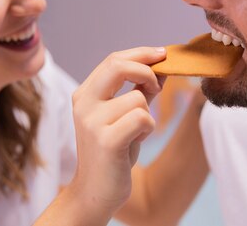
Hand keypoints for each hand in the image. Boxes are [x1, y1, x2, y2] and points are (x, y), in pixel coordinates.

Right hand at [69, 46, 165, 215]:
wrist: (95, 192)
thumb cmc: (112, 152)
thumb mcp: (124, 116)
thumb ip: (139, 91)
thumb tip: (160, 68)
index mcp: (85, 94)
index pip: (113, 60)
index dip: (141, 54)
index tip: (162, 54)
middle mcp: (84, 103)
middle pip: (118, 66)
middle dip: (146, 70)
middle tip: (158, 85)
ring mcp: (92, 121)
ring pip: (138, 98)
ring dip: (147, 115)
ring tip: (135, 133)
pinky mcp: (106, 140)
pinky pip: (142, 118)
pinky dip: (148, 129)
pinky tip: (136, 142)